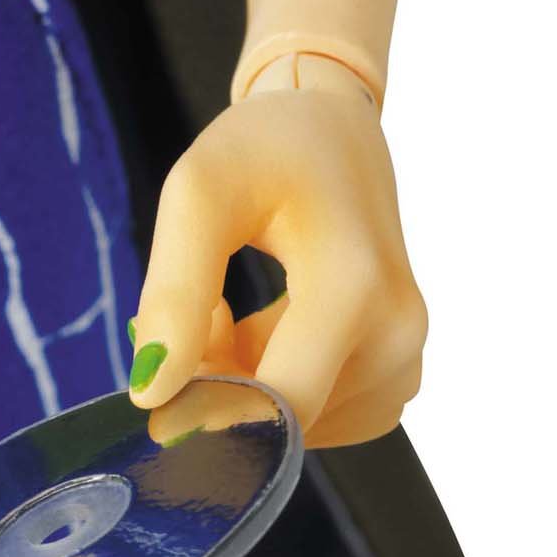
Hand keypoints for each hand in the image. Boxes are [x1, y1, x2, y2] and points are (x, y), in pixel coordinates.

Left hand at [126, 89, 426, 447]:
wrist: (332, 134)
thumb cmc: (264, 151)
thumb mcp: (200, 195)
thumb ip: (174, 292)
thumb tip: (152, 391)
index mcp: (357, 286)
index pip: (280, 404)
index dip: (206, 417)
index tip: (152, 397)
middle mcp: (396, 334)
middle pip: (279, 415)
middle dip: (219, 383)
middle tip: (197, 312)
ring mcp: (404, 360)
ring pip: (293, 421)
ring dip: (243, 382)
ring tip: (230, 312)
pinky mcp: (397, 376)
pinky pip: (315, 416)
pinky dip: (275, 385)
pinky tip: (265, 331)